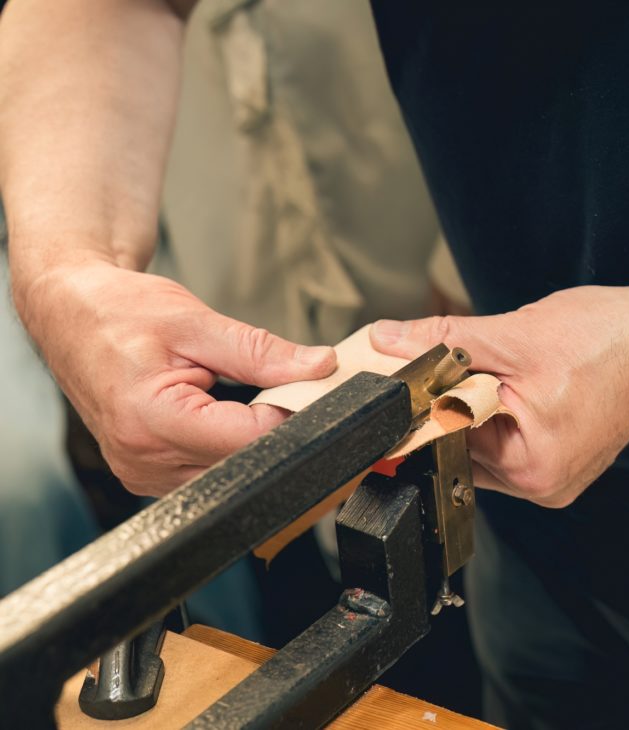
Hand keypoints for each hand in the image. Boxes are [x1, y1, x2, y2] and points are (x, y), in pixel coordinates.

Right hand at [15, 261, 335, 495]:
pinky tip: (220, 414)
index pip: (249, 439)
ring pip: (229, 473)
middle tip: (276, 387)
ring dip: (248, 439)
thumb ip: (260, 351)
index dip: (288, 414)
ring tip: (234, 393)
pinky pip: (206, 472)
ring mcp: (143, 473)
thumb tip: (318, 367)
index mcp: (150, 420)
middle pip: (242, 462)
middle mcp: (143, 459)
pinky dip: (225, 446)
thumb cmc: (117, 312)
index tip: (305, 388)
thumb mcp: (195, 321)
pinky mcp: (147, 474)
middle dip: (272, 428)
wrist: (70, 314)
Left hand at [371, 286, 628, 506]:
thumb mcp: (513, 335)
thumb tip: (387, 340)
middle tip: (458, 362)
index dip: (420, 403)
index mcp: (529, 465)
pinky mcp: (560, 462)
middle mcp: (540, 484)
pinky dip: (499, 412)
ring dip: (476, 406)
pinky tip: (517, 384)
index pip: (445, 439)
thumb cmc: (608, 339)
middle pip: (462, 445)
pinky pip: (508, 440)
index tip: (402, 379)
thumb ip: (443, 341)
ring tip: (503, 370)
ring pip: (483, 442)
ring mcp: (552, 477)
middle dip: (451, 402)